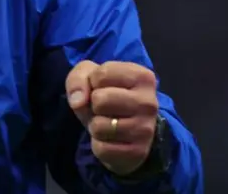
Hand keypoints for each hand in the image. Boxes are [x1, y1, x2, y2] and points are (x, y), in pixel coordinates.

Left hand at [67, 60, 159, 175]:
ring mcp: (146, 129)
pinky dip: (99, 145)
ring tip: (107, 123)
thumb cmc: (108, 97)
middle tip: (104, 109)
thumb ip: (78, 79)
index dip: (93, 83)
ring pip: (99, 126)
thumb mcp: (90, 78)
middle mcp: (149, 102)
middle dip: (94, 106)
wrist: (127, 133)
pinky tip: (111, 140)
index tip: (103, 88)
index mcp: (143, 77)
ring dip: (95, 126)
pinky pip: (102, 148)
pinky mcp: (138, 152)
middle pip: (100, 100)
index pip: (102, 74)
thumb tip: (78, 101)